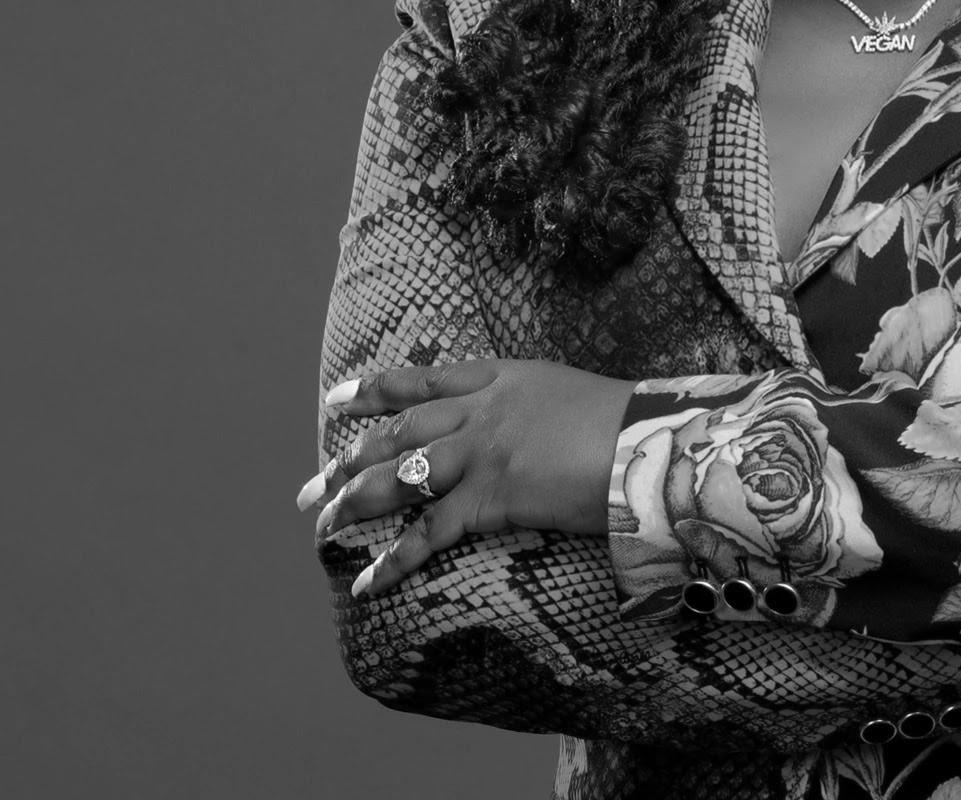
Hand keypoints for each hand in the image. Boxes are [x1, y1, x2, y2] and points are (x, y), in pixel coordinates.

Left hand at [297, 358, 635, 596]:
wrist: (650, 441)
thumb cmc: (625, 421)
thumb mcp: (565, 393)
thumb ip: (527, 404)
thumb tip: (514, 422)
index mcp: (499, 377)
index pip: (421, 381)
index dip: (374, 391)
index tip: (336, 401)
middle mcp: (480, 410)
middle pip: (396, 432)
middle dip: (346, 460)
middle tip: (311, 489)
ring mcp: (481, 452)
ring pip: (397, 476)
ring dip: (353, 502)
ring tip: (322, 525)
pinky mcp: (490, 496)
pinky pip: (428, 533)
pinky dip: (393, 560)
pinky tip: (367, 582)